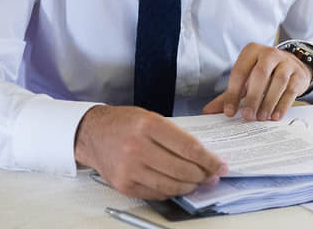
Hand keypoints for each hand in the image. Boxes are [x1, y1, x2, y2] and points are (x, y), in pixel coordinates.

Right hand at [74, 105, 226, 199]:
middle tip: (212, 175)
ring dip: (189, 186)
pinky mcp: (123, 185)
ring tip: (198, 182)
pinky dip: (171, 191)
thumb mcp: (151, 117)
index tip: (220, 165)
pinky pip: (156, 194)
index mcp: (149, 126)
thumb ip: (175, 136)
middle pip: (182, 170)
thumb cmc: (124, 123)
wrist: (92, 133)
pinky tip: (178, 186)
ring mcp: (129, 169)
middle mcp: (137, 148)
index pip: (189, 148)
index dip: (209, 160)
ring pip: (171, 185)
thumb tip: (203, 156)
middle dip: (203, 175)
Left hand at [203, 42, 312, 121]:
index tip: (230, 112)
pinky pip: (290, 90)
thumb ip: (229, 94)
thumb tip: (208, 111)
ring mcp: (286, 62)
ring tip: (261, 118)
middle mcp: (269, 53)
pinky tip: (275, 116)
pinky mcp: (298, 74)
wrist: (292, 66)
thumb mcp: (246, 80)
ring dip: (268, 102)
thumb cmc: (264, 74)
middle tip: (248, 116)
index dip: (233, 93)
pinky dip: (282, 105)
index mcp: (251, 51)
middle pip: (260, 74)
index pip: (239, 72)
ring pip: (278, 82)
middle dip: (253, 97)